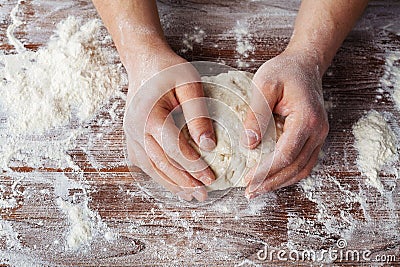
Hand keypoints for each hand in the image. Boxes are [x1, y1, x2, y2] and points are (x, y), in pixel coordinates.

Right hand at [123, 41, 215, 201]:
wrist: (143, 62)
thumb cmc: (168, 71)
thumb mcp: (189, 84)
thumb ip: (198, 114)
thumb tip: (208, 145)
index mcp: (150, 115)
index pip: (173, 148)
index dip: (193, 165)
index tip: (211, 178)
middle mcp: (136, 129)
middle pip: (161, 163)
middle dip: (184, 181)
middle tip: (204, 194)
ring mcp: (130, 135)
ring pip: (151, 167)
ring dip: (171, 184)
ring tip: (191, 195)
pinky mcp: (131, 138)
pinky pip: (144, 163)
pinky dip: (160, 176)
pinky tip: (173, 184)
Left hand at [241, 48, 328, 197]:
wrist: (304, 64)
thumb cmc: (283, 71)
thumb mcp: (264, 86)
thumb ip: (256, 115)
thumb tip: (248, 145)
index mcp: (306, 119)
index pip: (286, 154)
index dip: (266, 171)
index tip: (247, 179)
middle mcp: (318, 131)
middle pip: (295, 167)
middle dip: (271, 182)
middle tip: (249, 191)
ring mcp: (319, 136)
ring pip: (302, 169)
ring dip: (280, 182)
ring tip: (258, 189)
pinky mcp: (314, 137)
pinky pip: (303, 162)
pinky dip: (288, 174)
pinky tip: (271, 177)